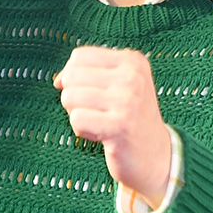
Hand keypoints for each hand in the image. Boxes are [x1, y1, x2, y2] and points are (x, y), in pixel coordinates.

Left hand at [54, 46, 171, 209]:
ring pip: (69, 97)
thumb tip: (58, 80)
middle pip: (72, 76)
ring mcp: (127, 100)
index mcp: (133, 61)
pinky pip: (76, 119)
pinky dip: (82, 131)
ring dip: (78, 115)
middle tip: (95, 111)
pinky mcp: (119, 125)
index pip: (80, 56)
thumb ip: (89, 74)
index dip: (71, 75)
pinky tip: (101, 135)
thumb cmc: (129, 117)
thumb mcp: (119, 85)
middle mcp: (133, 76)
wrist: (155, 156)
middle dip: (74, 97)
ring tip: (99, 122)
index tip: (85, 93)